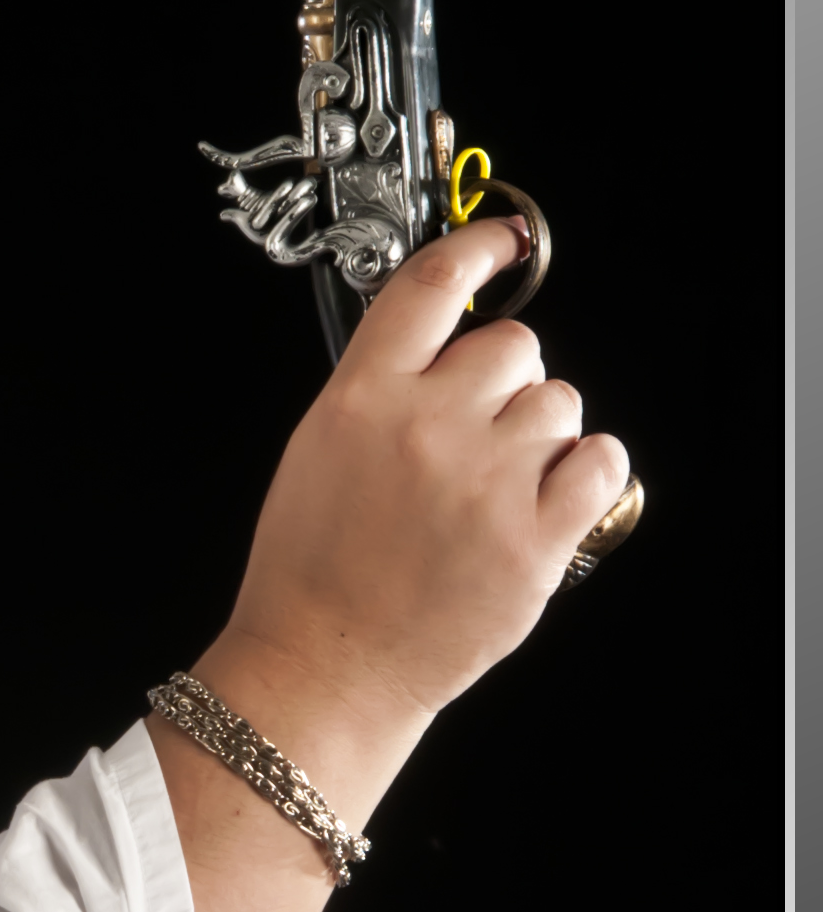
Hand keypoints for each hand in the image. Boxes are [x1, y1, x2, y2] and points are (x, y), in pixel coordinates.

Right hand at [150, 223, 633, 911]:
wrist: (325, 670)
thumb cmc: (312, 577)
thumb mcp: (316, 456)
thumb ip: (379, 392)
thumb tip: (440, 351)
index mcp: (362, 401)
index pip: (432, 286)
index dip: (480, 251)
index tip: (505, 241)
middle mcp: (426, 429)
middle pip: (515, 348)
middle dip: (507, 384)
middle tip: (479, 438)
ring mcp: (486, 483)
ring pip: (561, 406)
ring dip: (543, 436)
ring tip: (499, 489)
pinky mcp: (535, 539)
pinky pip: (601, 463)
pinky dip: (587, 475)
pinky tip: (549, 500)